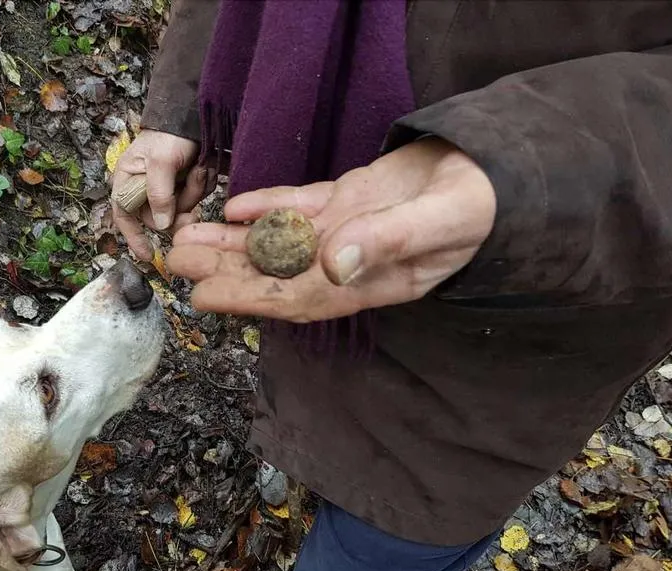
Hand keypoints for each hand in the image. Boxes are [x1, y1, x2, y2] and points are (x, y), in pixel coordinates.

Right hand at [111, 130, 215, 260]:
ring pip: (181, 209)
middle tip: (193, 210)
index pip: (124, 216)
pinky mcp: (185, 184)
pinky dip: (202, 185)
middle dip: (178, 210)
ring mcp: (167, 187)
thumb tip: (160, 226)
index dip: (134, 237)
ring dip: (193, 192)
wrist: (194, 114)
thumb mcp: (161, 162)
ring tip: (198, 169)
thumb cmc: (168, 134)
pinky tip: (203, 167)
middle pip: (159, 218)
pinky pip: (195, 198)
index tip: (148, 255)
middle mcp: (145, 187)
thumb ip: (158, 194)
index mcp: (128, 181)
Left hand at [165, 138, 495, 321]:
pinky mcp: (347, 199)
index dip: (248, 298)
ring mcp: (344, 230)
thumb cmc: (480, 206)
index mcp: (369, 281)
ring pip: (278, 240)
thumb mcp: (443, 222)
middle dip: (224, 268)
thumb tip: (332, 262)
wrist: (497, 171)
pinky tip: (233, 204)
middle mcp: (348, 262)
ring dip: (233, 240)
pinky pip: (298, 206)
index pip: (297, 296)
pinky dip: (266, 205)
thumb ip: (390, 241)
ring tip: (187, 235)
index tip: (203, 295)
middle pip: (274, 271)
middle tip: (174, 259)